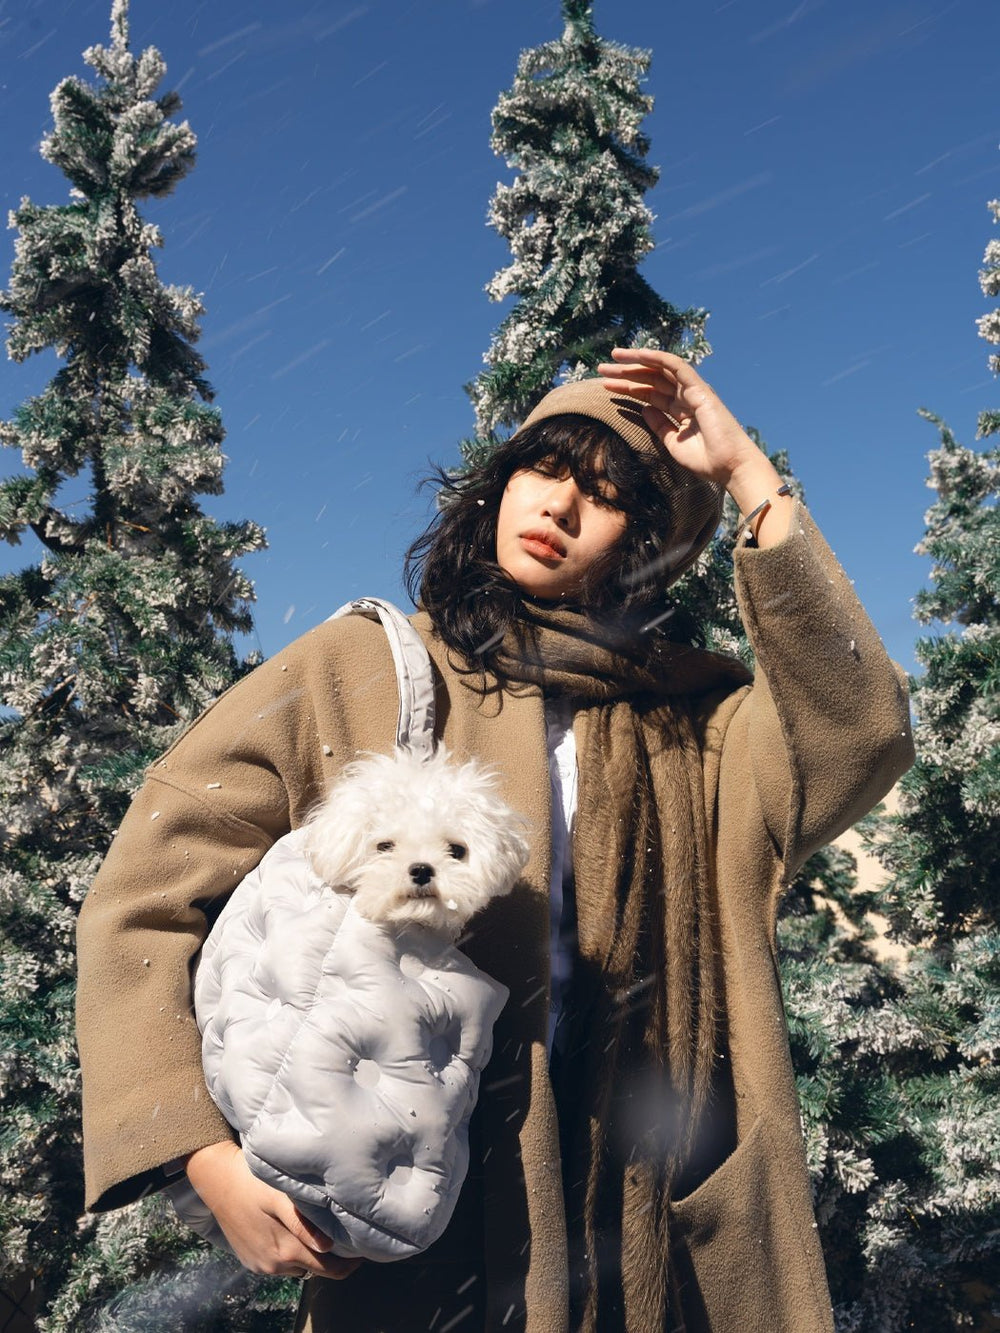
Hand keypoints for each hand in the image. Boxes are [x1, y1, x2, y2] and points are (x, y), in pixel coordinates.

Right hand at [184, 1141, 362, 1280]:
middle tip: (351, 1239)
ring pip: (298, 1267)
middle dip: (335, 1260)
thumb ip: (303, 1223)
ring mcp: (260, 1265)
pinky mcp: (250, 1259)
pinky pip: (280, 1263)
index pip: (329, 1269)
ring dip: (312, 1255)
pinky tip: (296, 1232)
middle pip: (316, 1270)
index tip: (364, 1248)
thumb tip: (328, 1246)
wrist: (215, 1178)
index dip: (350, 1263)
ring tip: (325, 1231)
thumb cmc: (252, 1179)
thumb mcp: (279, 1196)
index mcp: (285, 1250)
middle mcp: (273, 1265)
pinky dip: (292, 1253)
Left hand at [597, 347, 792, 545]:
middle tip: (600, 370)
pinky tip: (638, 354)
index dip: (627, 388)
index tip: (606, 386)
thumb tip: (644, 409)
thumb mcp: (671, 443)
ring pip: (660, 369)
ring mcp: (693, 391)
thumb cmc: (706, 460)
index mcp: (680, 410)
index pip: (649, 393)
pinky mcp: (699, 388)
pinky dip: (657, 358)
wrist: (729, 466)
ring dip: (636, 362)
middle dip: (625, 373)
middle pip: (650, 379)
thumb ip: (658, 425)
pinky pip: (676, 366)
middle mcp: (685, 397)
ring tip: (612, 359)